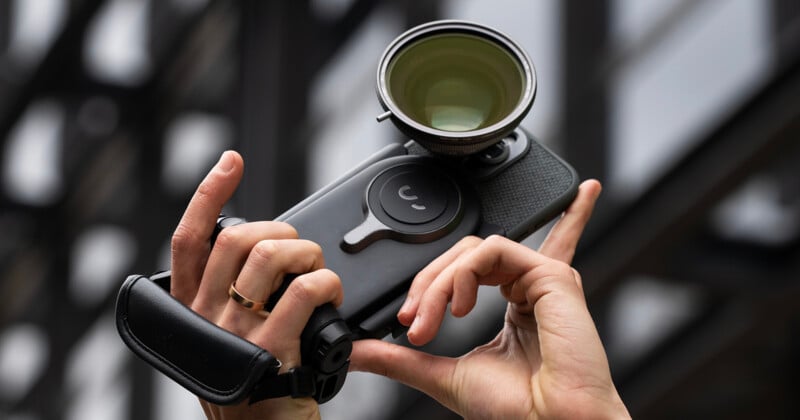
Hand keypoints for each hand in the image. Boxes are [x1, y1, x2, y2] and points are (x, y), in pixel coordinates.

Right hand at [170, 151, 340, 419]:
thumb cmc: (252, 386)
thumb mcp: (224, 339)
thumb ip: (227, 297)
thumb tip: (260, 249)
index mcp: (191, 310)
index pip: (190, 239)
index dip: (209, 194)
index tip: (231, 162)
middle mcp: (205, 317)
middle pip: (237, 239)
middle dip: (281, 230)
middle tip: (300, 249)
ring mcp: (235, 333)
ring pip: (270, 256)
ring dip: (307, 252)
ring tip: (317, 270)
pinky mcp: (271, 349)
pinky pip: (303, 291)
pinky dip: (325, 281)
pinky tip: (331, 292)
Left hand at [350, 180, 629, 418]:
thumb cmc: (518, 411)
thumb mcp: (443, 376)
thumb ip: (401, 359)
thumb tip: (360, 352)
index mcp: (515, 304)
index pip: (476, 265)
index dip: (433, 283)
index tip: (409, 320)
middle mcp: (530, 287)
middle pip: (466, 255)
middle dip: (428, 283)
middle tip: (412, 322)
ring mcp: (542, 279)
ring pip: (474, 251)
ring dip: (440, 282)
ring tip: (431, 321)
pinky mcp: (552, 275)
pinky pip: (493, 250)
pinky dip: (462, 273)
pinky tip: (458, 307)